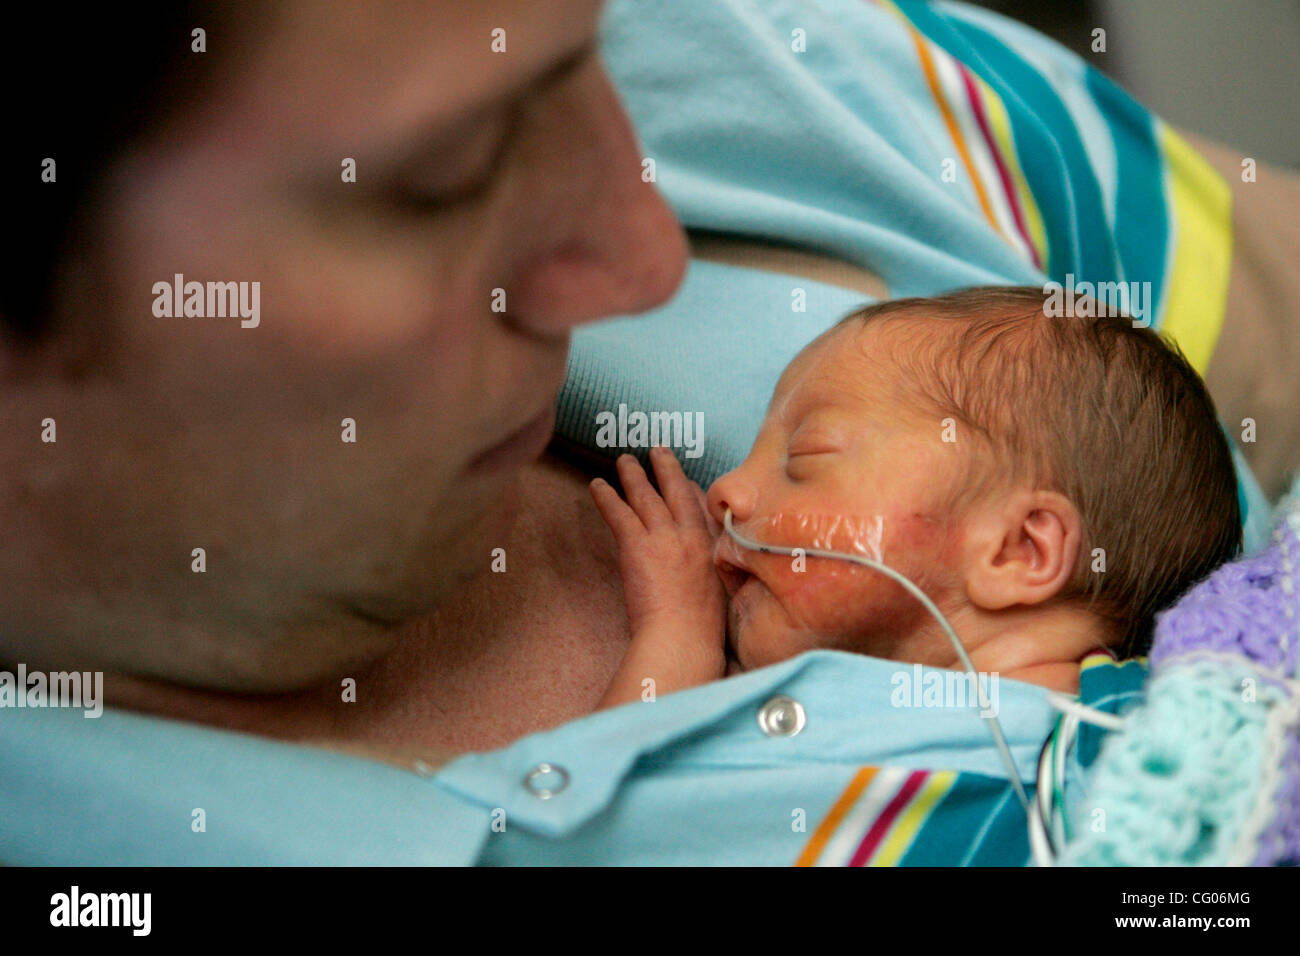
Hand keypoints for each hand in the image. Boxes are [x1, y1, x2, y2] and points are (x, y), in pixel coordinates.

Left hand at [589, 448, 725, 641]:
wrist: (682, 639)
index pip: (701, 507)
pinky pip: (619, 513)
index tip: (686, 480)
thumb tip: (700, 568)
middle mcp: (690, 535)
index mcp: (712, 547)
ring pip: (646, 496)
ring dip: (634, 475)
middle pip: (678, 491)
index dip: (691, 490)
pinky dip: (606, 497)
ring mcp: (664, 537)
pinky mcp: (638, 546)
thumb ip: (709, 571)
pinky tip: (596, 485)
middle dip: (667, 467)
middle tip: (658, 450)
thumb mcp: (719, 591)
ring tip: (624, 460)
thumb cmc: (700, 628)